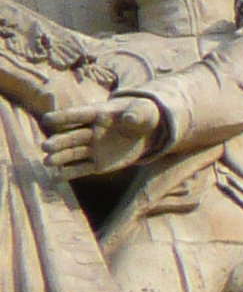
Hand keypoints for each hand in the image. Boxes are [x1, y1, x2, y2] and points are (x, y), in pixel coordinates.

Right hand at [45, 97, 161, 176]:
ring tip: (47, 162)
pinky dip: (69, 173)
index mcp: (99, 114)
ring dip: (60, 158)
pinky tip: (55, 179)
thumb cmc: (143, 116)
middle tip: (46, 146)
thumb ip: (136, 115)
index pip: (79, 115)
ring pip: (73, 153)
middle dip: (60, 141)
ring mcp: (93, 148)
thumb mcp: (144, 112)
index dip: (64, 117)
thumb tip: (129, 118)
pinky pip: (82, 169)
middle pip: (72, 136)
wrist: (146, 131)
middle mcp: (91, 131)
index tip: (47, 120)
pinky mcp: (98, 164)